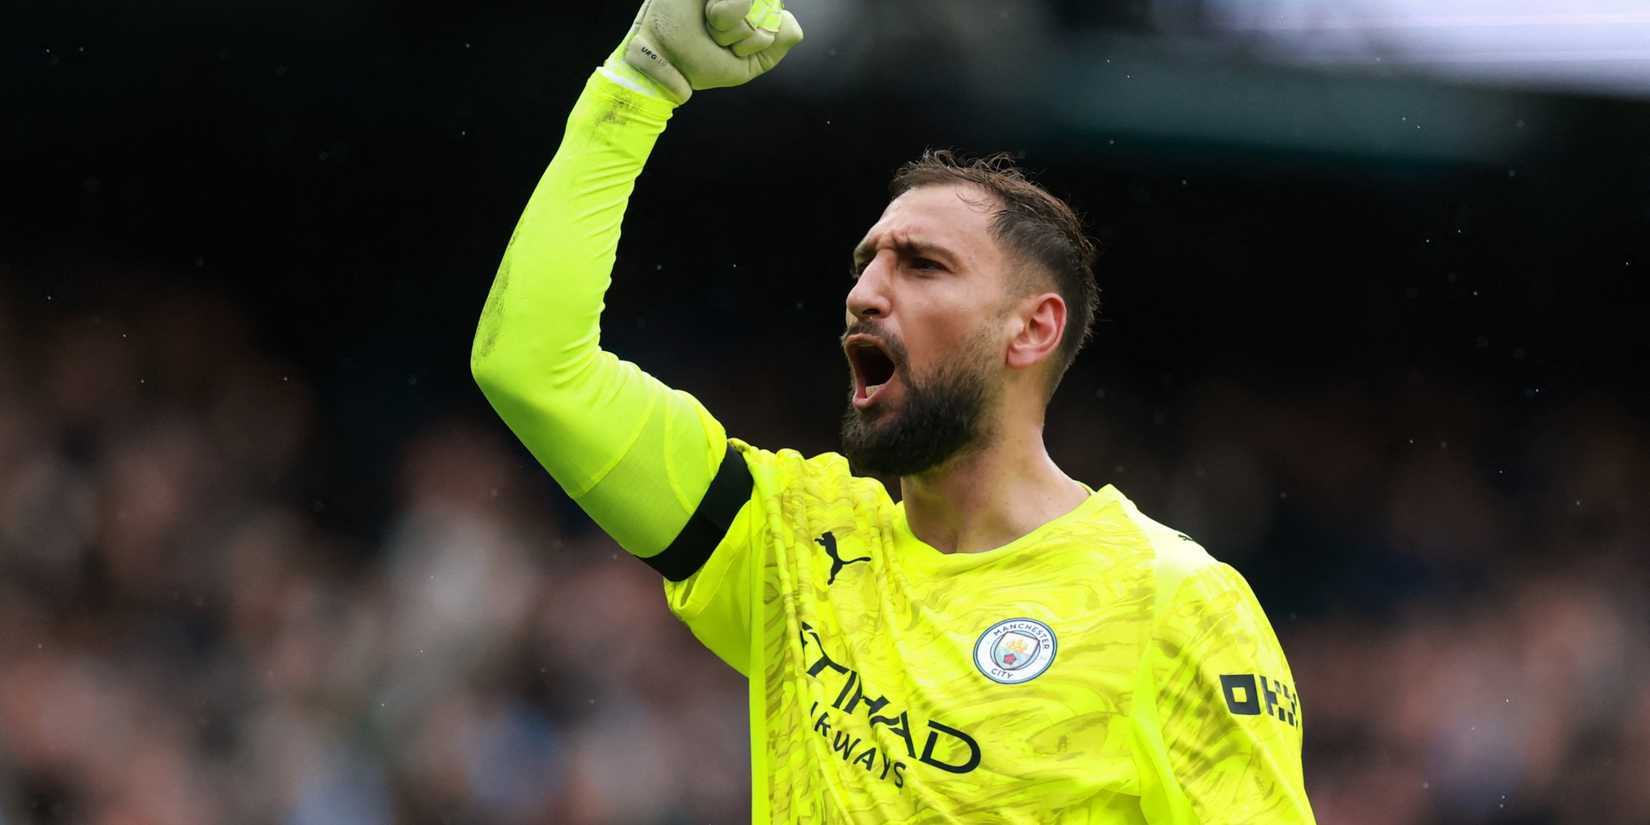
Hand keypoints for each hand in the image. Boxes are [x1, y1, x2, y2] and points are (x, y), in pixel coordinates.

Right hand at [609, 0, 802, 103]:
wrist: (661, 59)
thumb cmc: (697, 63)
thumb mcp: (743, 66)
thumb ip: (773, 49)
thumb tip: (793, 24)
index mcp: (749, 15)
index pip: (777, 23)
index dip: (755, 43)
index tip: (729, 50)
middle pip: (769, 10)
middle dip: (743, 36)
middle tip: (716, 37)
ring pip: (756, 5)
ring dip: (732, 26)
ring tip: (709, 25)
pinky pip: (744, 2)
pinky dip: (727, 13)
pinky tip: (708, 12)